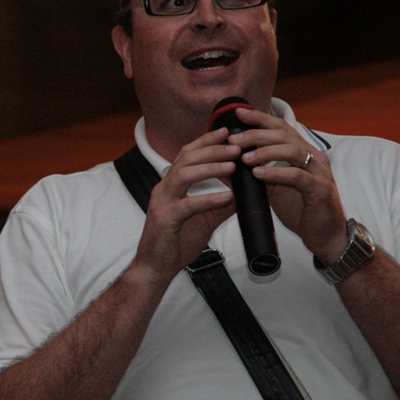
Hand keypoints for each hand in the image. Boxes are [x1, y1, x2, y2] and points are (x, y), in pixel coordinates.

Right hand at [133, 127, 237, 284]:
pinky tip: (226, 196)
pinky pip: (187, 205)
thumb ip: (221, 205)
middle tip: (236, 146)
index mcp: (171, 185)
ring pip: (184, 175)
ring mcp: (162, 203)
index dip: (206, 141)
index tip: (227, 131)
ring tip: (232, 164)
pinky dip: (208, 199)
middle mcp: (164, 189)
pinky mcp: (165, 220)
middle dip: (212, 149)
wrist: (156, 267)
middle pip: (185, 158)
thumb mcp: (204, 219)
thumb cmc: (176, 242)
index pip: (187, 154)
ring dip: (210, 167)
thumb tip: (244, 193)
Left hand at [229, 107, 347, 262]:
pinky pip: (297, 176)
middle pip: (284, 135)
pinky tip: (258, 174)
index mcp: (302, 152)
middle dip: (256, 135)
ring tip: (244, 157)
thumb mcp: (273, 188)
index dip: (260, 118)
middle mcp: (313, 156)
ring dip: (265, 152)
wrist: (323, 234)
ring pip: (292, 150)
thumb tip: (227, 164)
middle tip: (234, 141)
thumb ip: (256, 174)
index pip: (280, 128)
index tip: (238, 112)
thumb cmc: (299, 208)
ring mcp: (319, 171)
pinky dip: (276, 173)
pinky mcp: (320, 189)